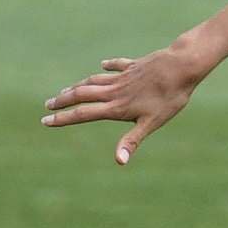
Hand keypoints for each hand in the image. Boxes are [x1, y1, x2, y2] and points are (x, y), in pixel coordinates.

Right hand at [45, 38, 209, 161]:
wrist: (182, 66)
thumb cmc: (170, 97)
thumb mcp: (152, 123)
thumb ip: (132, 141)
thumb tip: (118, 161)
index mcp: (117, 106)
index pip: (83, 114)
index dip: (63, 118)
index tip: (46, 120)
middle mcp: (115, 90)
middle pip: (82, 94)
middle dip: (63, 101)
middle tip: (47, 105)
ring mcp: (124, 76)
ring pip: (94, 81)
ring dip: (78, 86)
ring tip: (66, 91)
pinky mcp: (134, 65)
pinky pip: (116, 66)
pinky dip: (107, 67)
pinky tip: (102, 66)